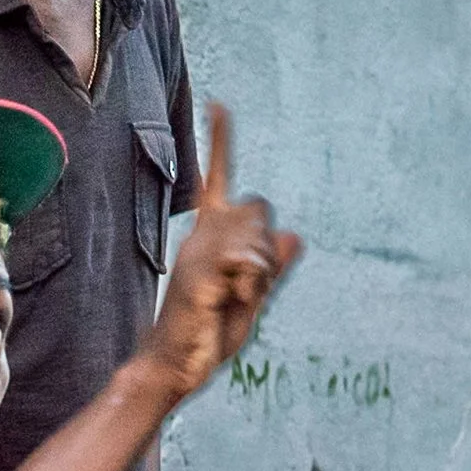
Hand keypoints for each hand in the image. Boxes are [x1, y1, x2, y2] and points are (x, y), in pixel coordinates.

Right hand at [139, 104, 302, 399]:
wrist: (175, 366)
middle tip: (247, 285)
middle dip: (268, 245)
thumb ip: (272, 270)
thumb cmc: (207, 335)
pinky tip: (232, 300)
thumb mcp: (252, 302)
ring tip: (235, 298)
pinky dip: (253, 284)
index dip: (220, 142)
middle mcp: (201, 236)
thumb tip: (296, 236)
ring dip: (261, 272)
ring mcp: (199, 252)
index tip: (219, 104)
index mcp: (211, 238)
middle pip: (260, 207)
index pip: (218, 180)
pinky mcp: (201, 272)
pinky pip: (249, 261)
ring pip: (259, 235)